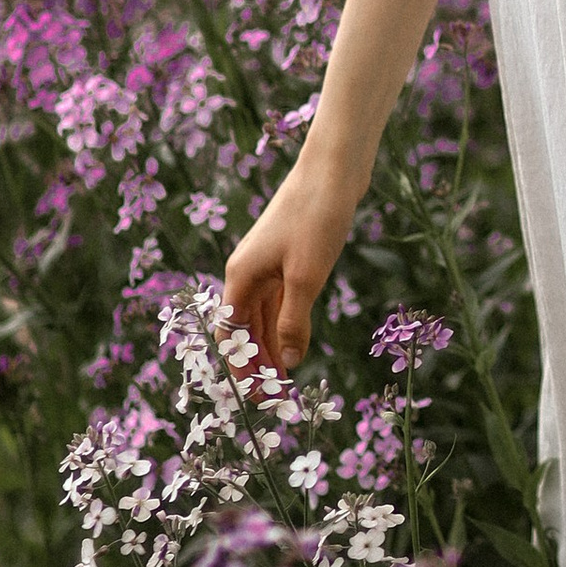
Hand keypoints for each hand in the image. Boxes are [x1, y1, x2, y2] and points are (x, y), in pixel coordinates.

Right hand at [224, 153, 358, 375]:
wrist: (333, 169)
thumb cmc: (316, 218)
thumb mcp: (306, 277)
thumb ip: (294, 322)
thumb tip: (288, 364)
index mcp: (241, 277)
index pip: (231, 336)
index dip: (241, 367)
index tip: (256, 396)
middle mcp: (248, 273)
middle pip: (245, 329)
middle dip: (257, 362)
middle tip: (274, 396)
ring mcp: (268, 264)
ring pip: (264, 316)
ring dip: (272, 347)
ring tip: (283, 380)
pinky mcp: (288, 257)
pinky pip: (281, 301)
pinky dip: (285, 324)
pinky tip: (295, 344)